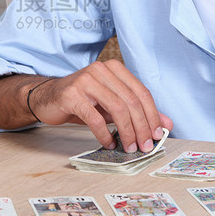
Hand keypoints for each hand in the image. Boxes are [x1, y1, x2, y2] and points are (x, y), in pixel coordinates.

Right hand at [29, 60, 172, 153]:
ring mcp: (85, 80)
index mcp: (114, 68)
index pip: (141, 92)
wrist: (48, 98)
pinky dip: (105, 134)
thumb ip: (138, 112)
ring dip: (126, 132)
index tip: (157, 135)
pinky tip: (108, 143)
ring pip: (116, 108)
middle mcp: (101, 70)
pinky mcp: (71, 94)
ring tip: (129, 147)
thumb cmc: (83, 101)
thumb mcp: (113, 105)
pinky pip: (95, 118)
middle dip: (141, 127)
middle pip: (131, 101)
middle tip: (144, 146)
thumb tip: (166, 125)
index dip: (152, 115)